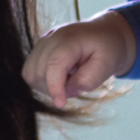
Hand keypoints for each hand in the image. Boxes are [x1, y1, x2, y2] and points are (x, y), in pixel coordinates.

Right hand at [22, 11, 136, 107]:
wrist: (107, 34)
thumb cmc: (108, 49)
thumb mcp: (108, 65)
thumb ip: (89, 79)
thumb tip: (68, 88)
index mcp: (71, 38)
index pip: (54, 64)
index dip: (54, 87)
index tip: (61, 104)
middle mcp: (52, 37)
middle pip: (39, 72)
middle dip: (55, 88)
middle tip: (77, 87)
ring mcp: (43, 41)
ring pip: (31, 74)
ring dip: (48, 85)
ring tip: (70, 80)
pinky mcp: (39, 49)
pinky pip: (31, 72)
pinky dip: (44, 81)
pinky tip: (62, 77)